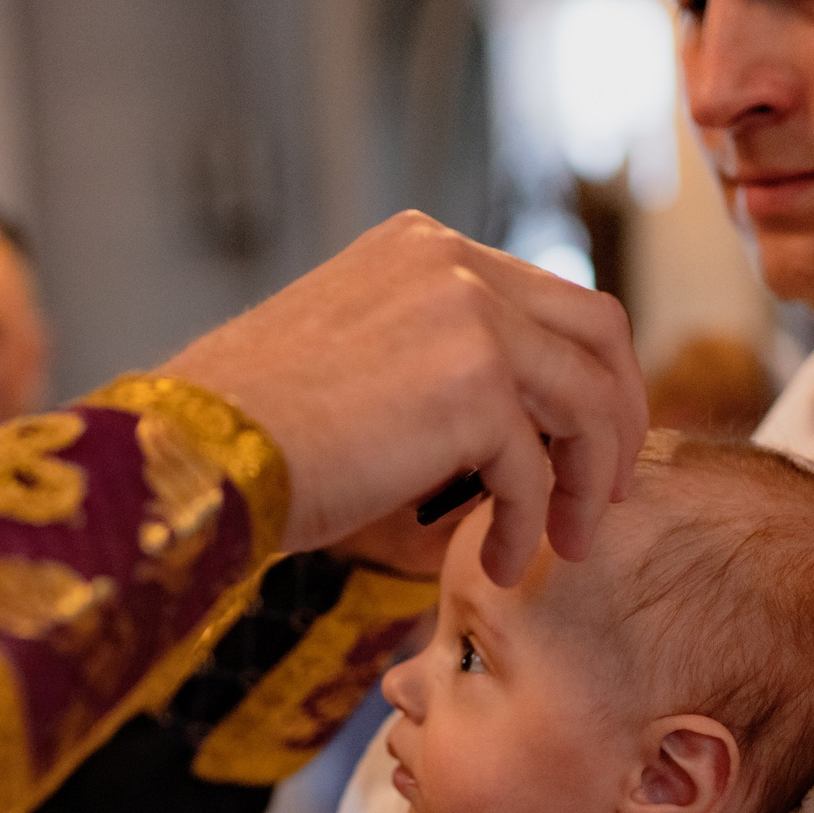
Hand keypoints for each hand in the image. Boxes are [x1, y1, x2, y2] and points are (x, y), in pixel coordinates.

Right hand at [164, 212, 644, 584]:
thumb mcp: (352, 363)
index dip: (580, 373)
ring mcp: (470, 316)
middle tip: (605, 491)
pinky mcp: (475, 386)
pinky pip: (537, 468)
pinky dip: (531, 525)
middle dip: (618, 416)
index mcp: (422, 248)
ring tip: (566, 543)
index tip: (578, 443)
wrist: (195, 454)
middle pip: (598, 329)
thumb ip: (430, 362)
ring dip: (587, 480)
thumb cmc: (249, 432)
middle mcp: (453, 263)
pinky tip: (501, 564)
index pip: (546, 297)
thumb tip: (506, 430)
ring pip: (588, 398)